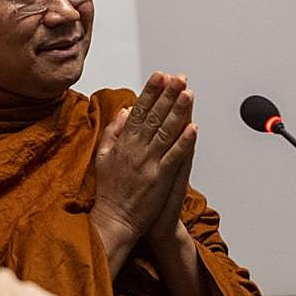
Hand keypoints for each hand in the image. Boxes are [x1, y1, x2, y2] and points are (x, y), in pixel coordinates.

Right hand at [91, 72, 195, 267]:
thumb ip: (114, 132)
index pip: (139, 111)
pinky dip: (184, 142)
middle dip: (167, 95)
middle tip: (179, 78)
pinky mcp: (160, 177)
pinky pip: (174, 156)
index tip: (159, 76)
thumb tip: (125, 111)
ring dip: (178, 111)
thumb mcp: (102, 156)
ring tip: (188, 94)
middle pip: (154, 116)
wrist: (114, 220)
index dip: (150, 92)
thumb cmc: (109, 190)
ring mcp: (148, 163)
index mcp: (123, 143)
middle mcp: (136, 149)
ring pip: (166, 131)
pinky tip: (193, 128)